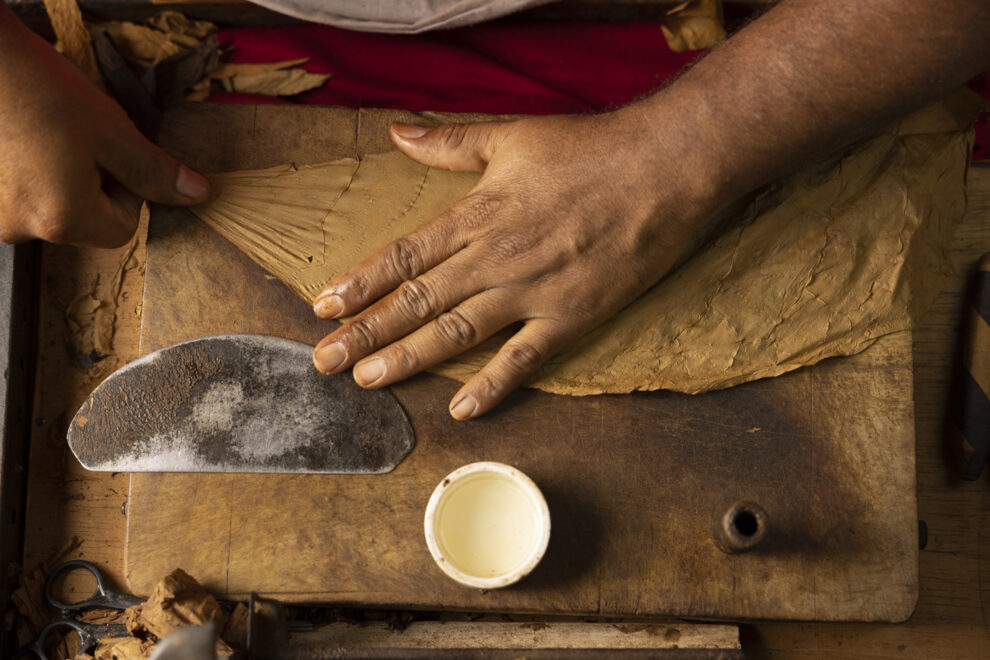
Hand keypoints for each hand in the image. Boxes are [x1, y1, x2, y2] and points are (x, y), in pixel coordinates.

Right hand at [0, 10, 207, 246]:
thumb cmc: (41, 89)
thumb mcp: (111, 130)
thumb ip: (153, 171)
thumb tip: (195, 194)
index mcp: (61, 219)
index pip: (121, 230)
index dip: (128, 192)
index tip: (111, 155)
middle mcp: (21, 229)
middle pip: (84, 223)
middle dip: (92, 186)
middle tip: (77, 140)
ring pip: (50, 210)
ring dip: (58, 181)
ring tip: (46, 137)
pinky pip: (21, 197)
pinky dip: (28, 175)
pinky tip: (25, 142)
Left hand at [312, 109, 719, 418]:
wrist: (664, 169)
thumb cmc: (589, 149)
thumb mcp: (512, 135)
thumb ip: (449, 141)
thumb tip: (396, 132)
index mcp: (477, 215)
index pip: (404, 256)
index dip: (360, 283)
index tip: (323, 307)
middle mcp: (495, 258)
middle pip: (416, 301)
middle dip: (365, 332)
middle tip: (324, 362)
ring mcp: (532, 291)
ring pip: (456, 333)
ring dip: (407, 358)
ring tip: (367, 380)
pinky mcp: (570, 316)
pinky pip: (523, 359)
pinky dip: (491, 386)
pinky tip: (461, 409)